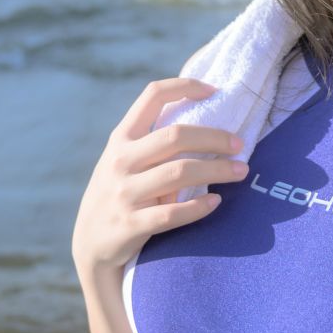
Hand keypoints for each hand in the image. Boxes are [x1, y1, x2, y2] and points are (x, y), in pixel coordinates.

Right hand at [70, 77, 249, 274]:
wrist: (90, 245)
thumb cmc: (118, 195)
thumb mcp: (122, 162)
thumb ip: (150, 143)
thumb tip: (204, 122)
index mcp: (121, 138)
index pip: (152, 96)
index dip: (185, 87)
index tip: (214, 91)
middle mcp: (121, 160)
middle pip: (175, 136)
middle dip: (215, 137)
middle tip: (240, 145)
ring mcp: (124, 193)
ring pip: (180, 172)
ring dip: (217, 170)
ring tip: (241, 171)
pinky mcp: (130, 225)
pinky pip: (173, 213)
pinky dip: (199, 207)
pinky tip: (216, 202)